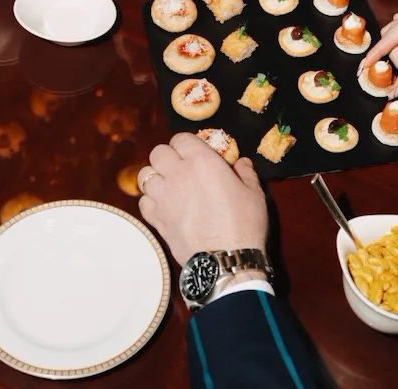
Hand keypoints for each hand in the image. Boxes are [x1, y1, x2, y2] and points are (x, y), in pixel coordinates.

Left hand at [136, 132, 267, 264]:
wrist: (224, 260)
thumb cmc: (244, 224)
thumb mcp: (254, 193)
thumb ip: (246, 173)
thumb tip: (242, 163)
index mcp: (202, 161)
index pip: (181, 138)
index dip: (187, 145)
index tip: (195, 153)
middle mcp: (177, 174)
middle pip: (158, 152)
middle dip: (168, 157)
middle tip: (180, 168)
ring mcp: (163, 197)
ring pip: (145, 175)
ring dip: (155, 177)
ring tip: (168, 185)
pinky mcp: (156, 219)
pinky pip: (143, 201)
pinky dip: (151, 202)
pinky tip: (165, 207)